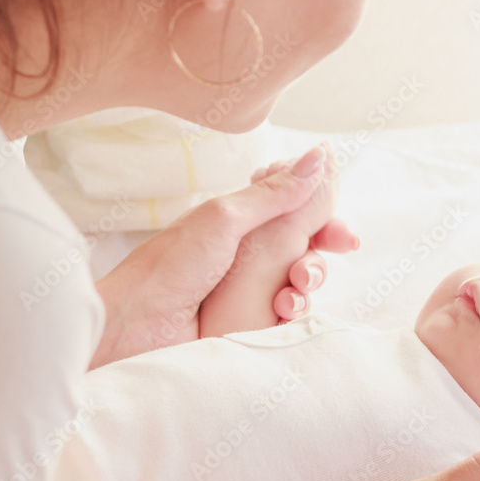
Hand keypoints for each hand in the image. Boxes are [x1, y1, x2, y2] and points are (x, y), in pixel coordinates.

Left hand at [90, 145, 354, 367]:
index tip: (345, 236)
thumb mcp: (226, 219)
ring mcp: (246, 291)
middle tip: (319, 266)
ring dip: (305, 286)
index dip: (324, 221)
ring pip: (298, 286)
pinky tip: (281, 313)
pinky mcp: (245, 324)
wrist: (134, 326)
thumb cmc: (170, 266)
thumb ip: (276, 192)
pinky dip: (290, 314)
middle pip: (303, 251)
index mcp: (240, 222)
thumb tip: (320, 155)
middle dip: (319, 259)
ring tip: (291, 293)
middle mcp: (246, 254)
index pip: (296, 214)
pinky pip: (284, 318)